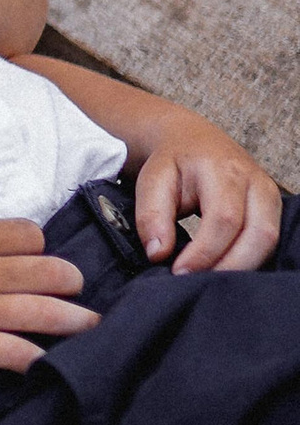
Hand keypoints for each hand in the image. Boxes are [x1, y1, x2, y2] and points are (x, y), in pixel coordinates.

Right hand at [0, 176, 97, 372]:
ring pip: (44, 312)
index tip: (34, 254)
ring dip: (74, 319)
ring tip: (92, 325)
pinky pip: (16, 353)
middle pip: (49, 271)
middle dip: (69, 279)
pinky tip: (51, 363)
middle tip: (75, 287)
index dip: (36, 243)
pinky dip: (38, 359)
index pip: (27, 234)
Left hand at [127, 104, 282, 272]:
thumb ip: (151, 216)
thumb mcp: (151, 180)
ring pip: (269, 242)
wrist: (193, 141)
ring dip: (241, 268)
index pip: (225, 219)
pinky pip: (270, 242)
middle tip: (196, 284)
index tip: (179, 272)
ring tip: (207, 281)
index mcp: (224, 170)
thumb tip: (158, 253)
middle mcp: (256, 182)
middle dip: (229, 267)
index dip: (204, 252)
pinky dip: (249, 262)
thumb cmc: (173, 163)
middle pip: (259, 235)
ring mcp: (270, 195)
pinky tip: (222, 271)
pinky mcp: (273, 209)